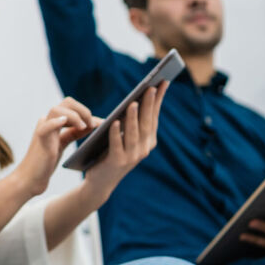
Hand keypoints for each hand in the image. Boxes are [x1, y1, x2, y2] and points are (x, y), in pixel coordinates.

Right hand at [15, 97, 100, 196]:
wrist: (31, 178)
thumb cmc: (46, 162)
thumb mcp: (63, 143)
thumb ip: (75, 132)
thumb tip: (94, 123)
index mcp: (52, 121)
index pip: (71, 106)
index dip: (86, 111)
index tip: (100, 123)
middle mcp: (46, 121)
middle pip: (67, 103)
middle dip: (83, 110)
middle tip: (93, 124)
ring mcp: (42, 129)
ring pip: (57, 109)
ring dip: (75, 116)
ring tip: (84, 127)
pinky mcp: (40, 139)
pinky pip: (47, 126)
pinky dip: (56, 122)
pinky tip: (65, 122)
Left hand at [78, 83, 166, 206]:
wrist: (100, 182)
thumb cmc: (111, 154)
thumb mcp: (125, 137)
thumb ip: (131, 123)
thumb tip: (135, 100)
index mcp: (148, 141)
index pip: (154, 117)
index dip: (159, 100)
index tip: (163, 82)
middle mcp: (144, 149)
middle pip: (147, 123)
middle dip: (149, 104)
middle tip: (151, 87)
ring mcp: (132, 157)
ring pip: (134, 134)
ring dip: (133, 118)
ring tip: (133, 103)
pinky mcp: (117, 162)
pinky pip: (117, 145)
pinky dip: (116, 133)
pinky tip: (114, 122)